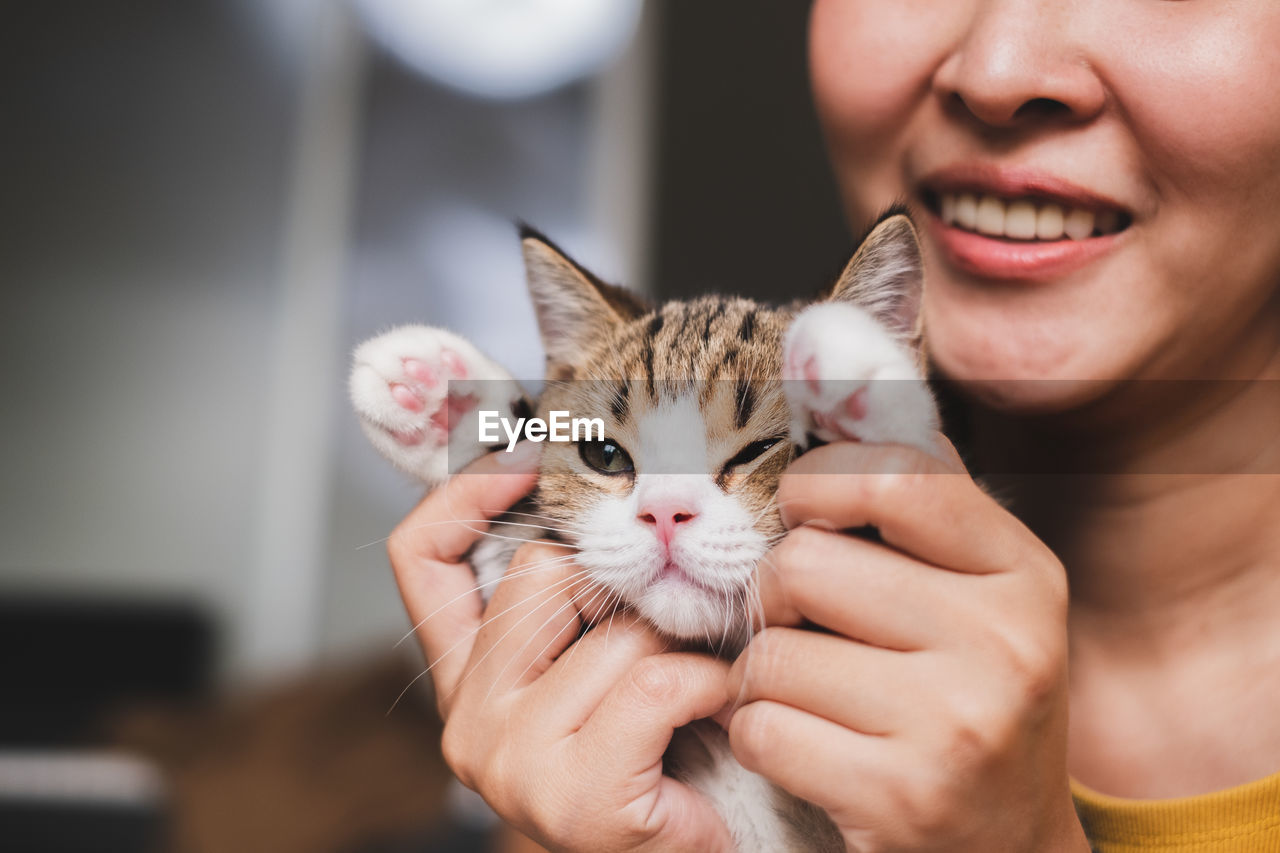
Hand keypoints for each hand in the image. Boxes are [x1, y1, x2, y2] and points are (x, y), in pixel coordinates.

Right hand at [387, 447, 734, 852]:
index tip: (530, 457)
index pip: (421, 560)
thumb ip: (580, 596)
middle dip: (625, 584)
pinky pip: (658, 679)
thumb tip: (608, 489)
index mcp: (465, 677)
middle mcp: (467, 716)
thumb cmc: (657, 757)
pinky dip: (710, 684)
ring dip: (684, 643)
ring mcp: (508, 757)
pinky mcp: (571, 793)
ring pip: (615, 629)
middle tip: (674, 617)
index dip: (465, 492)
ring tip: (704, 681)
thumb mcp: (600, 659)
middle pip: (541, 573)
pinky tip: (717, 710)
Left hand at [726, 438, 1089, 852]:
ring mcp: (957, 722)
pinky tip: (804, 746)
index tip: (805, 513)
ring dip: (762, 675)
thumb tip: (846, 378)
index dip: (816, 484)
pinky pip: (763, 727)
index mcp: (1021, 571)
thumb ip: (921, 500)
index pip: (892, 473)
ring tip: (806, 694)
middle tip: (802, 625)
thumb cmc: (968, 700)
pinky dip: (759, 735)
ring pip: (773, 652)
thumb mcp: (978, 594)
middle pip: (805, 563)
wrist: (1009, 847)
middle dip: (777, 594)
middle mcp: (1004, 640)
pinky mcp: (903, 796)